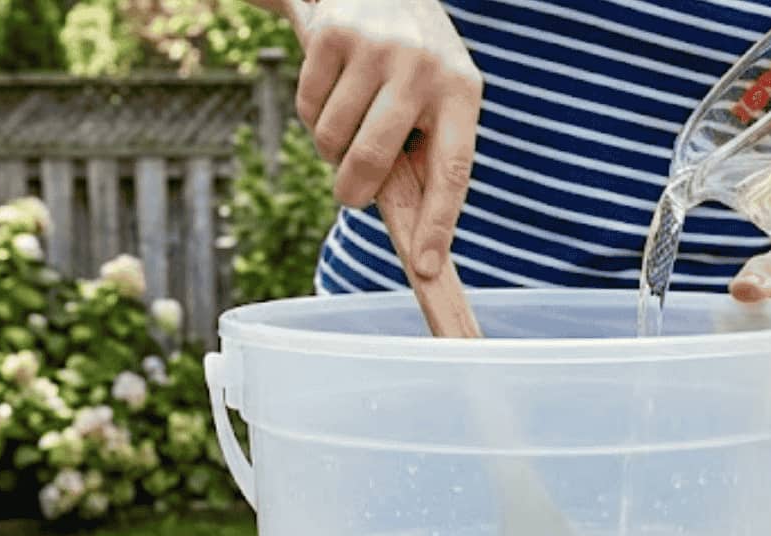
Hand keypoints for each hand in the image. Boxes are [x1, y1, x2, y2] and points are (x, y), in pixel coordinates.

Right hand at [293, 0, 481, 276]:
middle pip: (373, 159)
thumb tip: (413, 228)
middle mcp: (422, 68)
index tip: (424, 267)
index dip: (436, 224)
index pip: (452, 172)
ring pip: (332, 137)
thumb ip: (429, 147)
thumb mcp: (443, 92)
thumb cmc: (418, 57)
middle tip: (349, 196)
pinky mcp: (333, 34)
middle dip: (354, 191)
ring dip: (330, 148)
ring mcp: (376, 49)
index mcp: (462, 92)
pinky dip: (312, 115)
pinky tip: (331, 93)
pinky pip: (308, 106)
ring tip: (347, 126)